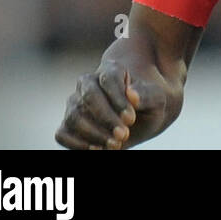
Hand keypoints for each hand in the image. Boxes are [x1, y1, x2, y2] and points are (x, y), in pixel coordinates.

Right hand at [54, 40, 181, 149]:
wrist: (141, 120)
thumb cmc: (149, 105)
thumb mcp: (157, 99)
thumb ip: (148, 95)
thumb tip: (131, 94)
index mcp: (111, 70)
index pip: (109, 79)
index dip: (118, 100)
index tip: (131, 119)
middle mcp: (88, 83)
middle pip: (89, 96)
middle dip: (106, 118)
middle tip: (123, 134)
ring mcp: (74, 103)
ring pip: (74, 115)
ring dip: (94, 133)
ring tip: (116, 144)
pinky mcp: (67, 124)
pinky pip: (63, 133)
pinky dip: (78, 144)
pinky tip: (98, 149)